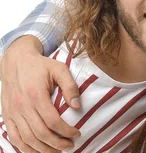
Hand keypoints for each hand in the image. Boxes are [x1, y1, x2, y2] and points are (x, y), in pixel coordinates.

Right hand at [0, 36, 80, 152]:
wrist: (16, 62)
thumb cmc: (40, 66)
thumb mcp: (59, 69)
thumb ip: (70, 86)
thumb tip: (78, 106)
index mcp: (36, 95)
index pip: (52, 121)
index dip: (66, 131)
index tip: (77, 134)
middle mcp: (22, 106)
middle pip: (40, 134)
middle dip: (57, 144)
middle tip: (70, 145)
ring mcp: (13, 113)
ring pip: (27, 139)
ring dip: (43, 150)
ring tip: (57, 151)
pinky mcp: (7, 116)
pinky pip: (14, 138)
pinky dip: (25, 148)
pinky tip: (38, 150)